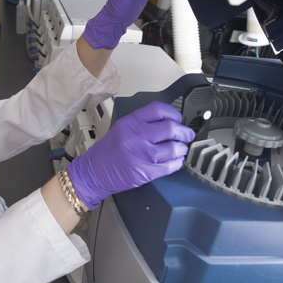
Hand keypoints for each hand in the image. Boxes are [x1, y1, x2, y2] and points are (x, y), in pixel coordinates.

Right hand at [66, 102, 194, 208]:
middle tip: (187, 134)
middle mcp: (135, 137)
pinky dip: (177, 163)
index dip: (174, 114)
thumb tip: (169, 122)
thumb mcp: (122, 128)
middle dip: (184, 132)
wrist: (94, 172)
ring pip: (173, 148)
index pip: (159, 110)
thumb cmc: (108, 151)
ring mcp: (140, 155)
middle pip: (170, 128)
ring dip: (182, 149)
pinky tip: (175, 161)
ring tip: (180, 149)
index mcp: (130, 123)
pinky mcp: (144, 172)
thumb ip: (143, 123)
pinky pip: (170, 166)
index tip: (178, 119)